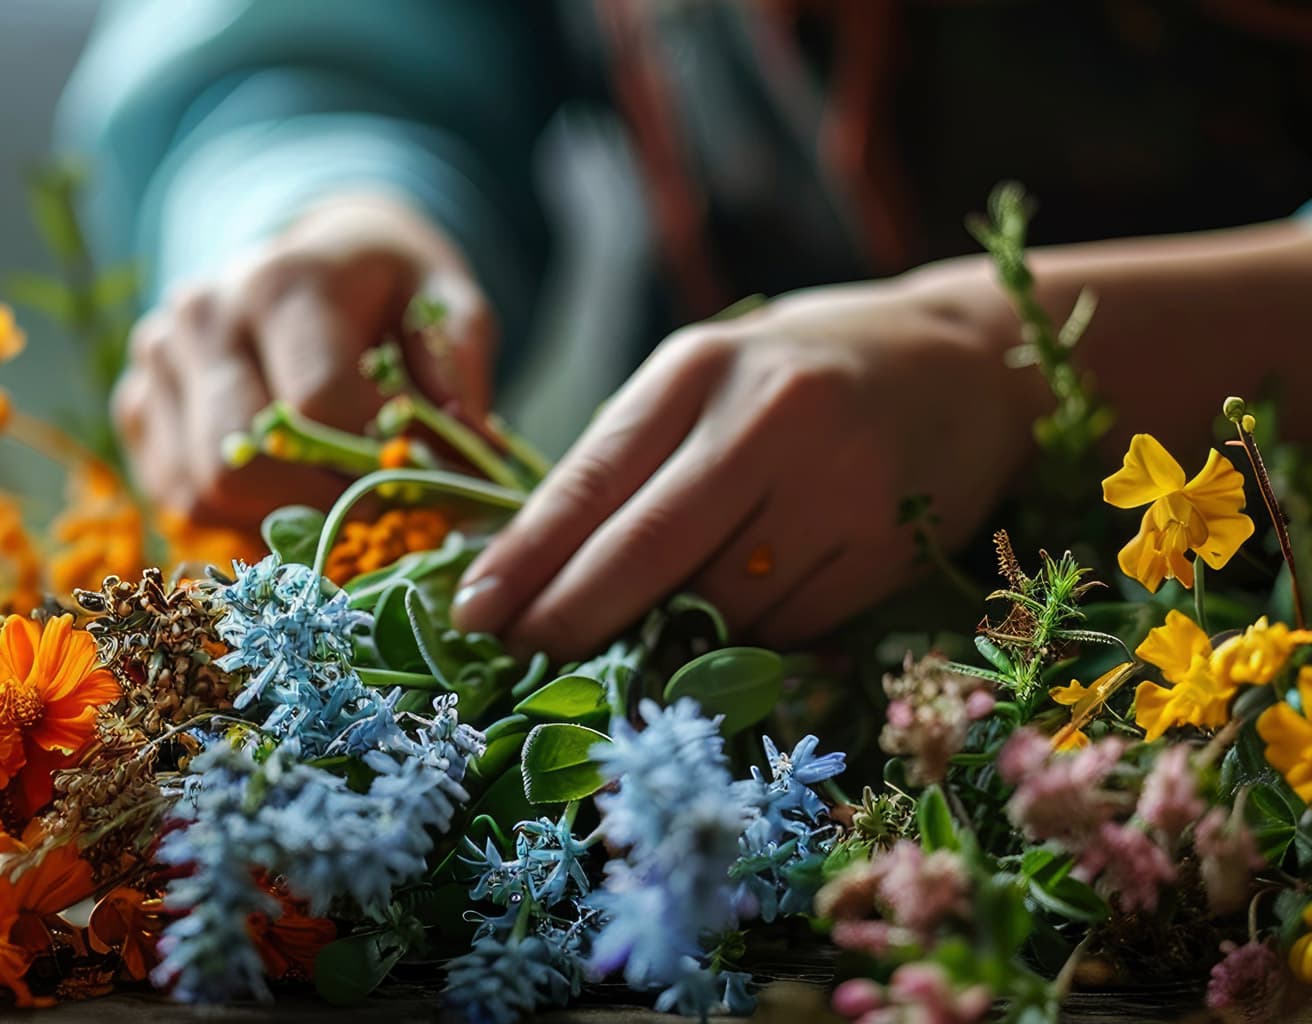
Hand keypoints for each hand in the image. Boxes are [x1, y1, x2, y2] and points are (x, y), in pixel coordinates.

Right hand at [112, 192, 497, 530]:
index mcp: (283, 281)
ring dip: (276, 521)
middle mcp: (203, 315)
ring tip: (333, 506)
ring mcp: (158, 359)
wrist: (312, 257)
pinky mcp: (136, 402)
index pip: (319, 406)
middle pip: (245, 462)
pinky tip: (285, 492)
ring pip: (203, 490)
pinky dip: (235, 516)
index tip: (424, 493)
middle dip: (320, 509)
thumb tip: (467, 451)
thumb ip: (459, 364)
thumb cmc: (385, 287)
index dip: (374, 467)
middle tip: (377, 520)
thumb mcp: (442, 298)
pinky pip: (176, 495)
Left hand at [450, 266, 1046, 655]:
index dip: (525, 559)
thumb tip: (532, 574)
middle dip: (572, 618)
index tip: (473, 613)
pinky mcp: (891, 545)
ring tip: (654, 623)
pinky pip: (788, 629)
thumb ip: (630, 460)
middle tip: (523, 658)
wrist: (968, 361)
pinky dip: (751, 638)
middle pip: (645, 551)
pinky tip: (753, 606)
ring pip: (719, 605)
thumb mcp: (705, 381)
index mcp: (700, 369)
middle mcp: (770, 418)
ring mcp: (840, 485)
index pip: (591, 480)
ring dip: (669, 633)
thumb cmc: (800, 375)